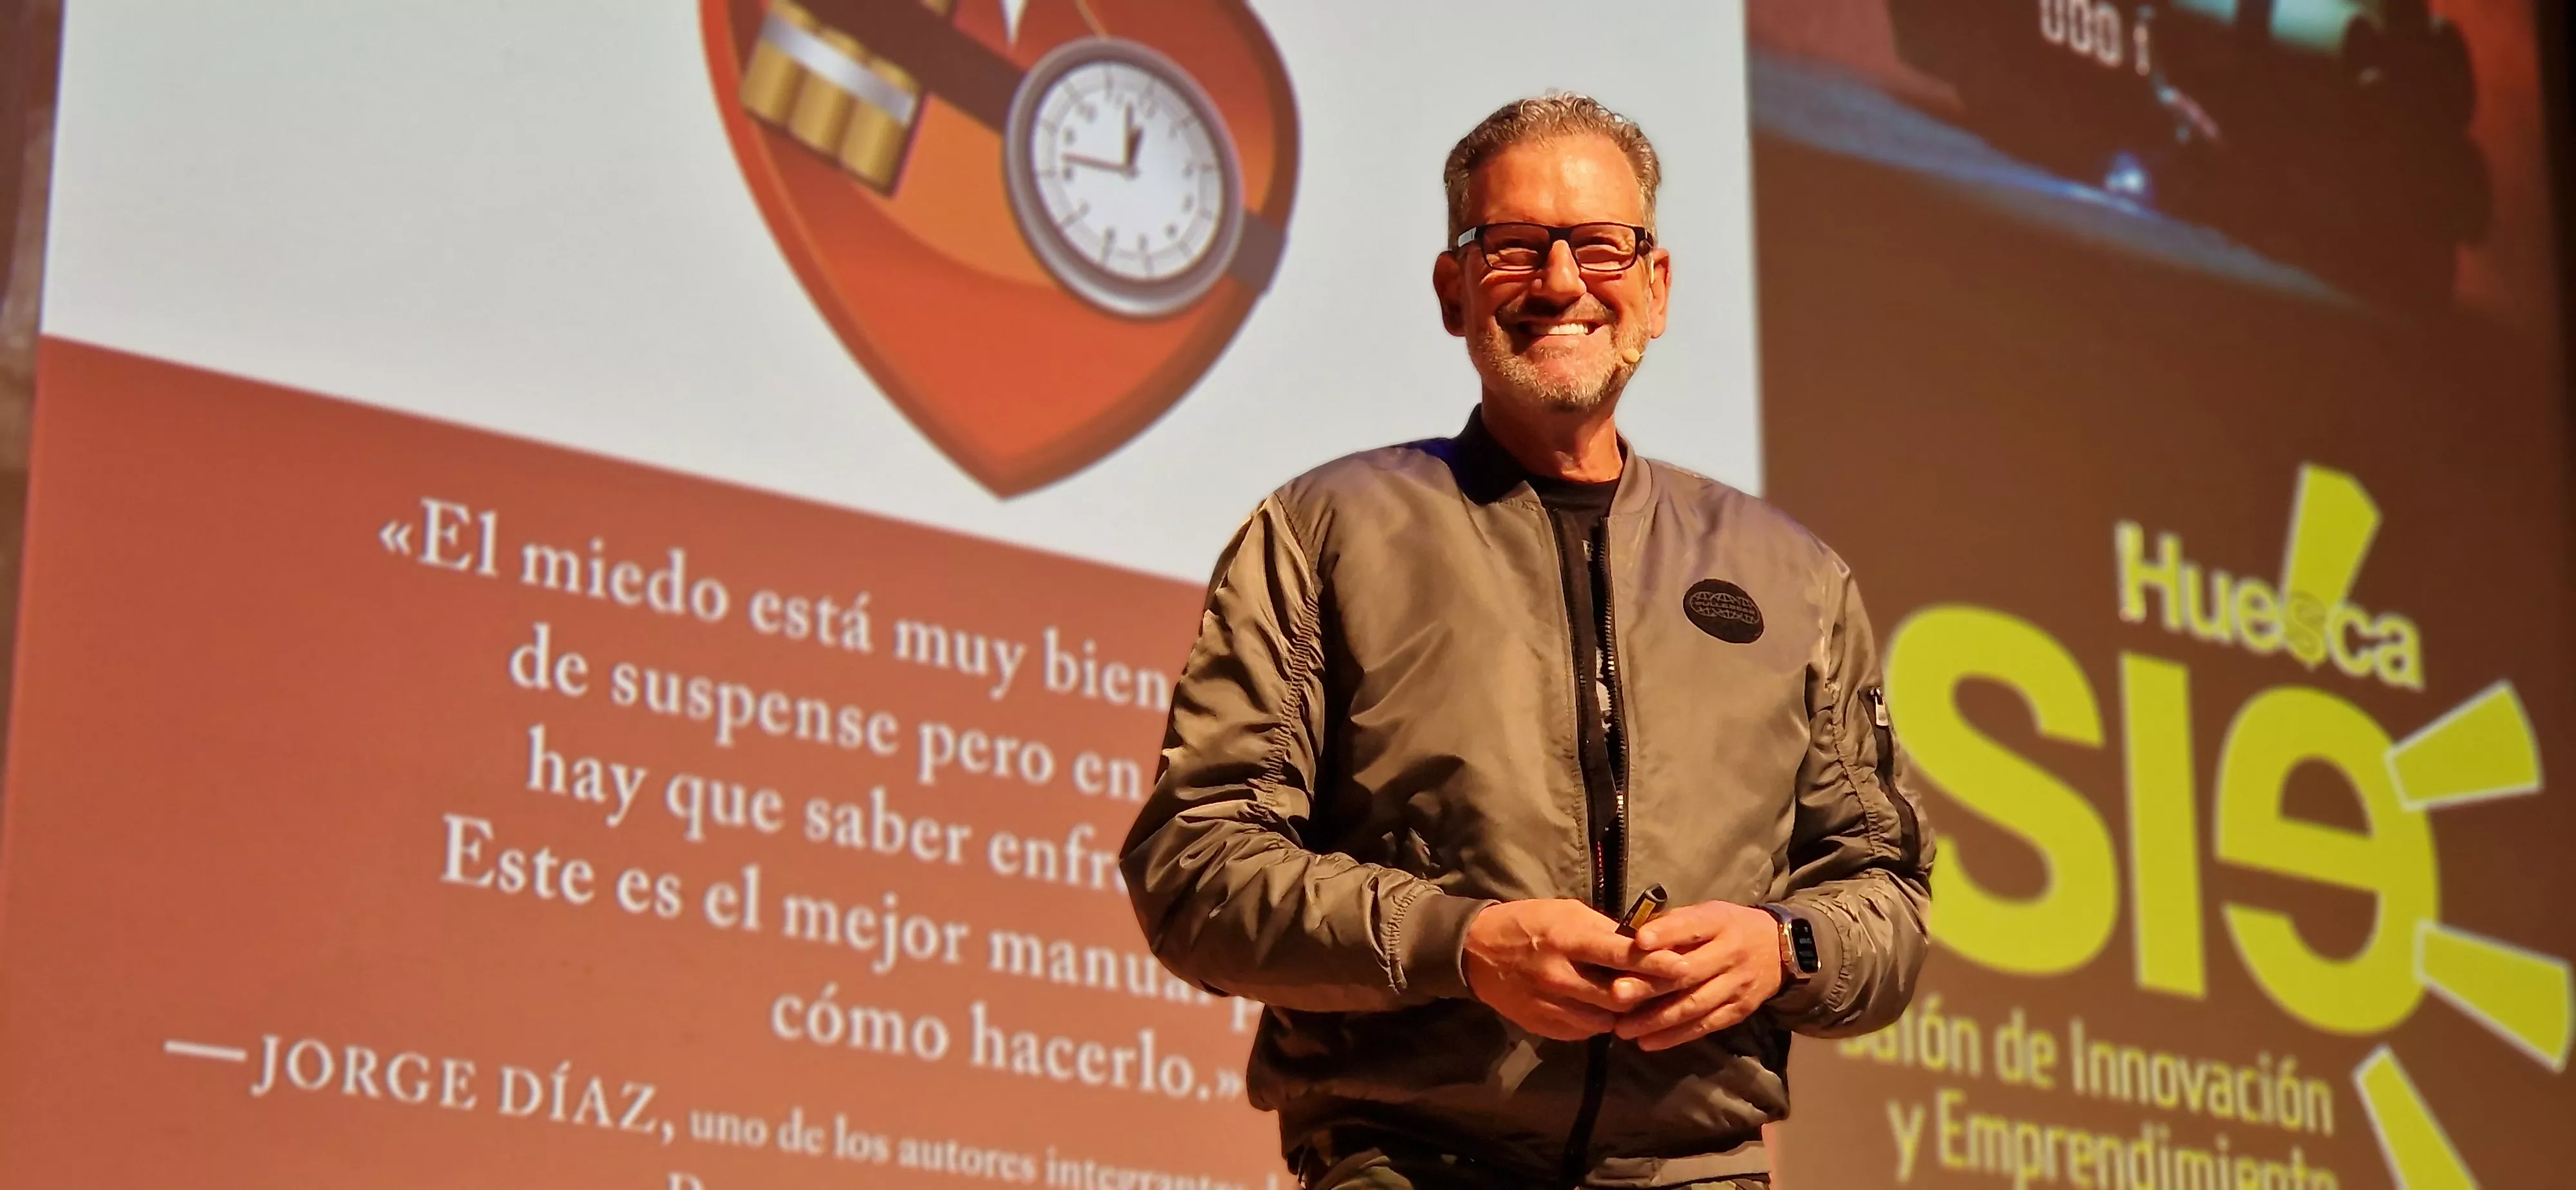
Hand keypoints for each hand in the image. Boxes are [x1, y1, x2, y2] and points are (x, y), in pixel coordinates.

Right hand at [1463, 899, 1660, 1039]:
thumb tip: (1644, 944)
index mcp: (1566, 939)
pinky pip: (1586, 1030)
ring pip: (1606, 1020)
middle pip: (1619, 996)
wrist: (1476, 952)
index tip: (1683, 965)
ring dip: (1627, 1012)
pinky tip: (1606, 1009)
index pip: (1619, 955)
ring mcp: (1550, 1005)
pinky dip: (1601, 1021)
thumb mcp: (1566, 912)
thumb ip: (1604, 931)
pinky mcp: (1544, 1026)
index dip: (1655, 963)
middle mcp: (1559, 976)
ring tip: (1642, 1001)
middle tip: (1671, 989)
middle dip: (1648, 993)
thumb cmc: (1528, 923)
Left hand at [1612, 901, 1783, 1050]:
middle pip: (1689, 971)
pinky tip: (1649, 1042)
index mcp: (1719, 922)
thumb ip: (1674, 924)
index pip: (1691, 926)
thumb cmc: (1729, 927)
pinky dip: (1676, 1036)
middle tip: (1616, 994)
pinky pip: (1705, 1026)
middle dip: (1650, 985)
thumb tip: (1630, 938)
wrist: (1780, 947)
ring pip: (1695, 1005)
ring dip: (1657, 1019)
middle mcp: (1730, 953)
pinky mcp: (1739, 1010)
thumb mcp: (1708, 913)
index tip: (1638, 942)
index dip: (1665, 933)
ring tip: (1624, 1028)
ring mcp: (1737, 985)